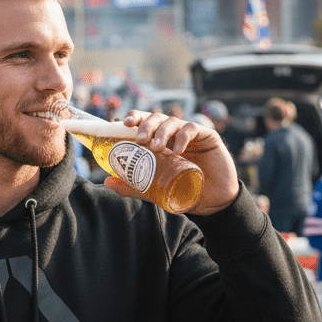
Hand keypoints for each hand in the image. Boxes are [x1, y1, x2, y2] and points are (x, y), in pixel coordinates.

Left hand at [106, 111, 238, 214]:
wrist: (213, 202)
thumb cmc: (184, 192)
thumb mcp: (154, 191)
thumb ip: (133, 187)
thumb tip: (107, 182)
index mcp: (160, 142)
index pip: (144, 123)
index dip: (134, 118)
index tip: (123, 123)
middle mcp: (173, 135)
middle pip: (156, 118)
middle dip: (145, 124)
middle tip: (139, 139)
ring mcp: (190, 134)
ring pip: (172, 121)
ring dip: (161, 131)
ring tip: (156, 147)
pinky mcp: (208, 136)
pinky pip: (192, 129)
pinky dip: (182, 136)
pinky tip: (177, 150)